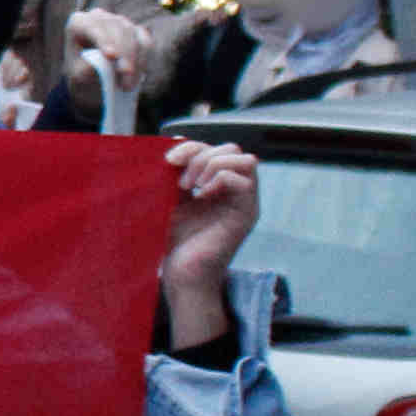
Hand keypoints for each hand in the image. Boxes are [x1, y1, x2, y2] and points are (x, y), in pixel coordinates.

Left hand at [64, 4, 141, 92]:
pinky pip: (144, 41)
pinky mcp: (135, 30)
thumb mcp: (78, 75)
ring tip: (129, 83)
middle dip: (123, 52)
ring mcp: (118, 21)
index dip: (103, 40)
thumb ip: (85, 69)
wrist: (92, 78)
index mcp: (78, 23)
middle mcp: (98, 17)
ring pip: (132, 34)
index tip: (111, 56)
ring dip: (134, 59)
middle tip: (126, 74)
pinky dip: (142, 59)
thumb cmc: (81, 73)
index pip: (92, 27)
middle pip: (115, 28)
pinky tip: (137, 77)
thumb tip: (100, 62)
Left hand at [160, 138, 257, 349]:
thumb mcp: (173, 199)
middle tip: (180, 180)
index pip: (216, 148)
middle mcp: (237, 192)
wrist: (181, 273)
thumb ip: (178, 173)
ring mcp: (246, 202)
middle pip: (232, 149)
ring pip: (244, 159)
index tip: (168, 161)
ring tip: (190, 186)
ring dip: (211, 164)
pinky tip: (201, 195)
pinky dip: (219, 178)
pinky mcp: (247, 214)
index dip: (192, 147)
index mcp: (219, 186)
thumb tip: (175, 141)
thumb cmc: (176, 241)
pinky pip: (244, 180)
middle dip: (202, 154)